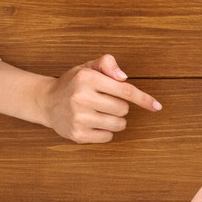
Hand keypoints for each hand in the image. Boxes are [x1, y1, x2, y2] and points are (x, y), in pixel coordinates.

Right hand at [36, 55, 160, 143]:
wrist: (45, 101)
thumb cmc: (72, 84)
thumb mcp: (87, 67)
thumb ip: (107, 64)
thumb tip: (124, 77)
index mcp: (87, 78)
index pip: (125, 91)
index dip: (143, 99)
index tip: (156, 106)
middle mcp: (82, 97)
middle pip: (124, 109)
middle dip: (119, 106)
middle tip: (104, 102)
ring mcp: (79, 118)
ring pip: (118, 124)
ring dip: (115, 120)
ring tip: (99, 112)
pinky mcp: (78, 134)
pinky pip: (107, 137)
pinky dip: (105, 131)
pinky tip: (92, 123)